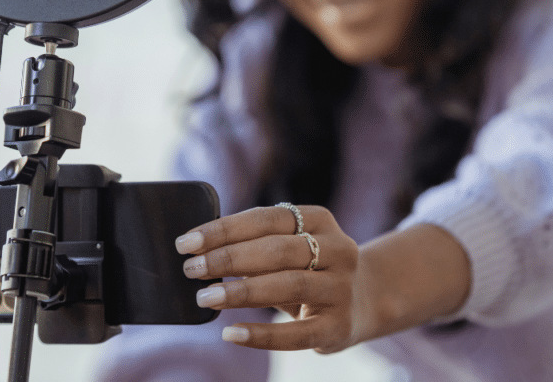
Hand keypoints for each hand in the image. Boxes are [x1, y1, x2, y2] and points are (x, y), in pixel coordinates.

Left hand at [175, 205, 471, 352]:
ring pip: (288, 286)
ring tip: (205, 297)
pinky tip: (231, 333)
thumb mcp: (292, 244)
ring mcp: (342, 288)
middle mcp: (338, 249)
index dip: (224, 229)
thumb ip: (256, 241)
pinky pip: (296, 333)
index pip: (266, 218)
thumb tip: (198, 248)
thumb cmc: (309, 267)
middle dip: (228, 258)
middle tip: (191, 269)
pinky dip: (261, 335)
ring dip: (241, 291)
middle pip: (277, 250)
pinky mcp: (339, 326)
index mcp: (320, 219)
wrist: (365, 299)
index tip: (186, 242)